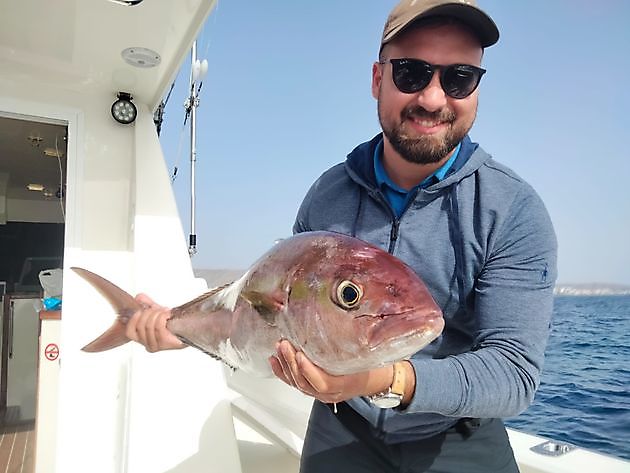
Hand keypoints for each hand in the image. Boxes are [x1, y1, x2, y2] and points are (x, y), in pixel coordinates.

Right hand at [125, 293, 185, 351]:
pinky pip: (159, 327)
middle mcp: (147, 344)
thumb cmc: (171, 323)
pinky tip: (168, 315)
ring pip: (149, 326)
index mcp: (142, 338)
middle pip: (141, 325)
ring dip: (157, 315)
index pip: (129, 331)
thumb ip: (147, 304)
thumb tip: (139, 297)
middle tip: (157, 309)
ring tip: (164, 312)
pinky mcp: (165, 343)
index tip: (140, 310)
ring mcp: (156, 345)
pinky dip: (163, 317)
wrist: (187, 328)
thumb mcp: (156, 311)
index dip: (133, 319)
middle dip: (149, 313)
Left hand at [269, 340, 392, 403]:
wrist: (374, 381)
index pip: (322, 383)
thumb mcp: (364, 356)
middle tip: (284, 344)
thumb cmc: (370, 367)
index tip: (300, 354)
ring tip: (279, 348)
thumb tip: (338, 325)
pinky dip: (282, 373)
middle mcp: (330, 393)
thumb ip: (350, 347)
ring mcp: (321, 394)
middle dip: (292, 363)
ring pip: (298, 384)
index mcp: (344, 384)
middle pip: (305, 383)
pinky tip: (274, 360)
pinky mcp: (314, 390)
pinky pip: (295, 384)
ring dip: (286, 365)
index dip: (309, 370)